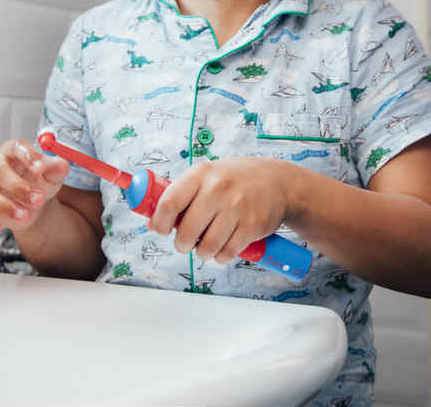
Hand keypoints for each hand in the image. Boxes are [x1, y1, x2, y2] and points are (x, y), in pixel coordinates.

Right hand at [0, 139, 70, 234]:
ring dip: (4, 205)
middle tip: (37, 198)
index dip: (28, 157)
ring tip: (24, 214)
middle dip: (18, 186)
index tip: (40, 168)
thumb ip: (57, 168)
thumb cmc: (38, 180)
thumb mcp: (52, 174)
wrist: (31, 202)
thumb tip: (62, 165)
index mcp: (13, 151)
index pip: (16, 148)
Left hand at [147, 158, 291, 264]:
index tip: (160, 229)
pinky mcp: (252, 225)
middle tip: (185, 244)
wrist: (279, 182)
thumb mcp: (208, 177)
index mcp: (201, 174)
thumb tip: (151, 223)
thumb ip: (181, 196)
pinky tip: (223, 248)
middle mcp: (218, 189)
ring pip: (206, 247)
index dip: (159, 222)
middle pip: (186, 231)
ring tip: (206, 246)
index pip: (169, 202)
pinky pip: (227, 253)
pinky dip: (221, 256)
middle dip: (182, 244)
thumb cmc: (236, 180)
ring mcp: (236, 207)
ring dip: (202, 253)